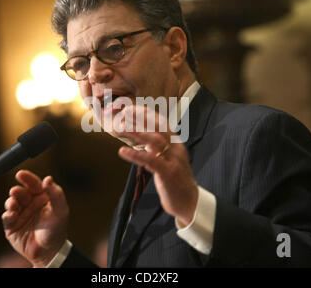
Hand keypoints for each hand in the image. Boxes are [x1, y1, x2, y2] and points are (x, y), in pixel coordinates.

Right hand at [2, 170, 68, 266]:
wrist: (48, 252)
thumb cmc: (56, 230)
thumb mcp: (60, 211)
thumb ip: (56, 194)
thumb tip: (48, 178)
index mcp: (42, 197)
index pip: (34, 184)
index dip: (27, 178)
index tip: (20, 174)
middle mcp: (30, 204)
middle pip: (21, 192)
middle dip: (16, 191)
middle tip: (15, 191)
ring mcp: (21, 214)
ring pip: (11, 203)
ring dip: (10, 202)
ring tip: (13, 204)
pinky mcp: (12, 225)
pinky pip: (7, 218)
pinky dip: (8, 215)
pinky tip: (11, 215)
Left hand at [116, 106, 197, 225]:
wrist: (189, 202)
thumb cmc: (175, 181)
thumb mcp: (166, 160)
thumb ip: (156, 149)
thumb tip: (141, 139)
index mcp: (176, 144)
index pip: (162, 124)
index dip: (148, 114)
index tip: (133, 107)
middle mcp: (176, 149)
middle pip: (158, 128)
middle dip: (141, 118)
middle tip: (125, 112)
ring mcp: (173, 160)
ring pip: (155, 141)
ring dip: (137, 132)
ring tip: (121, 127)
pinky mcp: (168, 173)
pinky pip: (151, 160)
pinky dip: (135, 155)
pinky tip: (122, 151)